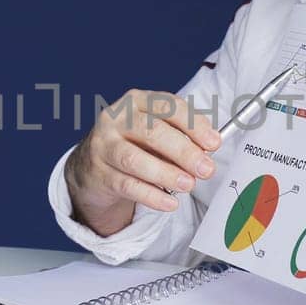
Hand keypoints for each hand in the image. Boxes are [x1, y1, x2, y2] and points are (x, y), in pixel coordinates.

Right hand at [65, 89, 220, 236]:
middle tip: (206, 168)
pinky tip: (170, 202)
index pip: (168, 106)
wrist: (91, 166)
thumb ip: (181, 137)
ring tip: (188, 185)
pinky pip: (127, 186)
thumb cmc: (133, 144)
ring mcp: (103, 146)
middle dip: (183, 151)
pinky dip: (152, 196)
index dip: (194, 125)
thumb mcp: (155, 132)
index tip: (214, 143)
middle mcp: (116, 119)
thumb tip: (207, 152)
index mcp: (136, 101)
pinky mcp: (99, 174)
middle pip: (152, 132)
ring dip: (166, 174)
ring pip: (135, 160)